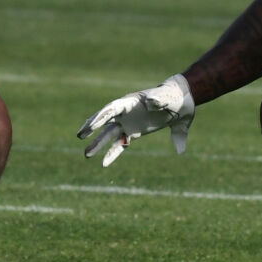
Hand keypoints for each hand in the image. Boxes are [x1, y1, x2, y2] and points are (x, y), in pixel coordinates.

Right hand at [78, 74, 193, 167]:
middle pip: (105, 121)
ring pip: (110, 135)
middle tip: (79, 136)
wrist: (181, 101)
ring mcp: (129, 123)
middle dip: (92, 128)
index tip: (91, 125)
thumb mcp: (167, 98)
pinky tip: (103, 164)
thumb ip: (158, 100)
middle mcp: (126, 112)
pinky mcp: (135, 133)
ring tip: (86, 155)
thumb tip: (151, 102)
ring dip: (98, 144)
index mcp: (131, 102)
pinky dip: (113, 153)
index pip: (112, 108)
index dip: (101, 117)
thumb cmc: (173, 96)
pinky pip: (121, 145)